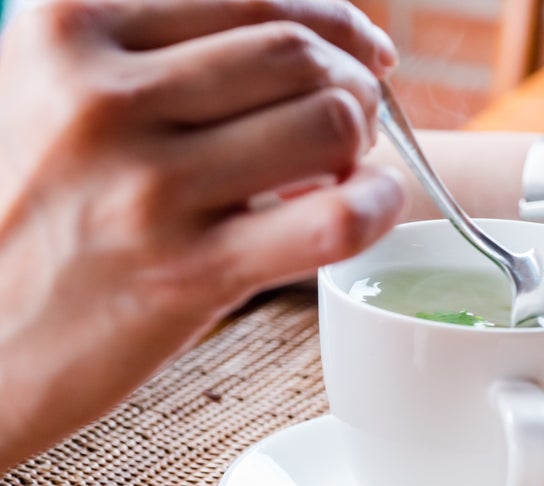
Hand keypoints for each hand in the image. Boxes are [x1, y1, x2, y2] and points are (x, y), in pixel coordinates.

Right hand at [0, 0, 404, 468]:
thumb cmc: (31, 212)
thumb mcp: (55, 94)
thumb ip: (156, 51)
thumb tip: (301, 40)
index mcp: (72, 28)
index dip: (335, 22)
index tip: (364, 52)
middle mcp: (105, 96)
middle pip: (300, 54)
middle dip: (355, 84)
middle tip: (358, 119)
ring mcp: (148, 186)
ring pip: (328, 121)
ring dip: (364, 141)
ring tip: (344, 168)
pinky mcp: (189, 271)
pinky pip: (334, 218)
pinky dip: (377, 203)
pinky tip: (369, 202)